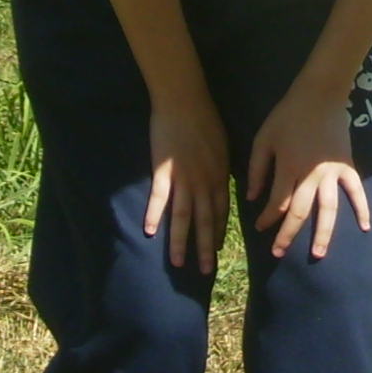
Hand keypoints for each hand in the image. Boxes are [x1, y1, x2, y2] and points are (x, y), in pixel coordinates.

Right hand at [144, 93, 228, 272]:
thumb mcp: (223, 147)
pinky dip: (154, 215)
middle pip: (205, 220)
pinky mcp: (162, 171)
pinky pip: (158, 197)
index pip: (221, 212)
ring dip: (181, 241)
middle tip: (206, 270)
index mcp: (218, 177)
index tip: (217, 250)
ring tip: (178, 263)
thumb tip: (221, 184)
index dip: (218, 232)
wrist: (184, 102)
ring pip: (182, 216)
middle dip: (205, 247)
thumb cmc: (205, 120)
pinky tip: (149, 232)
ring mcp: (182, 178)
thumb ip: (220, 169)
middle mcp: (203, 183)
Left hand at [247, 86, 369, 260]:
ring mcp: (333, 172)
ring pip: (328, 209)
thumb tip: (252, 199)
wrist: (320, 95)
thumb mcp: (264, 138)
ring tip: (318, 254)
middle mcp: (312, 175)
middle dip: (288, 235)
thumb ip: (257, 169)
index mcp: (289, 167)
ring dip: (323, 233)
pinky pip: (356, 190)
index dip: (268, 219)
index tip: (260, 228)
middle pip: (301, 212)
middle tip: (279, 253)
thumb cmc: (287, 115)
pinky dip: (362, 208)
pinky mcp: (347, 166)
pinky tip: (364, 227)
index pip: (278, 203)